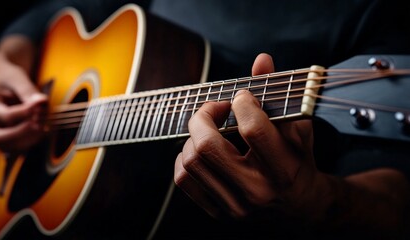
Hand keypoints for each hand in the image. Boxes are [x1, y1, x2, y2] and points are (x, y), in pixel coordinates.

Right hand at [0, 36, 47, 152]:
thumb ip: (27, 89)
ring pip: (9, 147)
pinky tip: (42, 130)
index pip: (6, 116)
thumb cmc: (7, 76)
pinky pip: (16, 148)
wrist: (2, 78)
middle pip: (0, 139)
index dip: (27, 113)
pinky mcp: (5, 136)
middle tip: (42, 124)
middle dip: (24, 133)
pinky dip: (29, 142)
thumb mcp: (16, 77)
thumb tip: (42, 101)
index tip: (43, 104)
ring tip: (44, 125)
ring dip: (29, 140)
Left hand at [174, 53, 320, 220]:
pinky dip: (184, 158)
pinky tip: (199, 149)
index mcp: (283, 169)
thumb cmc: (299, 162)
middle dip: (204, 116)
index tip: (242, 98)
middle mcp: (257, 191)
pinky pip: (184, 180)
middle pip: (209, 146)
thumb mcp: (298, 128)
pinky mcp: (219, 212)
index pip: (253, 129)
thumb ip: (279, 94)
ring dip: (194, 137)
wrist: (300, 207)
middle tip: (214, 109)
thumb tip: (261, 59)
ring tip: (208, 130)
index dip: (243, 103)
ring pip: (191, 161)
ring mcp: (235, 206)